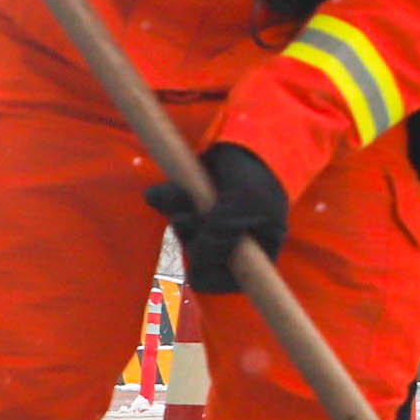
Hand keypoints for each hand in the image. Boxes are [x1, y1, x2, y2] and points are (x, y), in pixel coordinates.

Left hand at [144, 144, 289, 297]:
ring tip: (185, 194)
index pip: (228, 282)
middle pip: (197, 257)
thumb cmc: (257, 176)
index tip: (202, 261)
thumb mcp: (247, 206)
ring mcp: (208, 220)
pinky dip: (162, 198)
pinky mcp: (190, 199)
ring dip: (177, 213)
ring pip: (179, 231)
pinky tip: (167, 188)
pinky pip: (166, 206)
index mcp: (255, 252)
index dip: (212, 274)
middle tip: (196, 217)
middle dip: (192, 237)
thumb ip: (221, 235)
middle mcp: (230, 240)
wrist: (249, 137)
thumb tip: (194, 261)